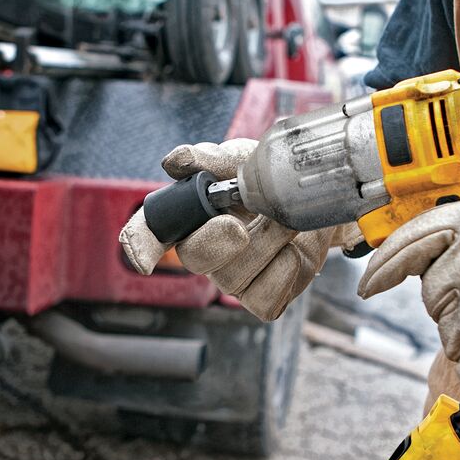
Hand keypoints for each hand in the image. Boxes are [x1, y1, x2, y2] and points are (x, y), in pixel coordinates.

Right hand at [119, 139, 352, 320]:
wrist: (318, 202)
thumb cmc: (273, 183)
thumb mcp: (246, 162)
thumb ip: (213, 160)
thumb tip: (176, 161)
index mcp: (192, 216)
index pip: (153, 231)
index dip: (140, 243)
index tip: (143, 257)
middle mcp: (206, 250)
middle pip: (193, 258)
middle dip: (216, 241)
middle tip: (240, 223)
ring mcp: (233, 278)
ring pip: (233, 279)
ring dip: (266, 244)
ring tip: (287, 220)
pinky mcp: (262, 297)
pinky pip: (263, 299)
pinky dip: (284, 271)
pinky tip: (291, 251)